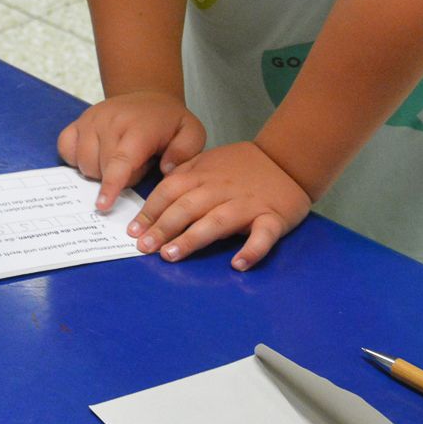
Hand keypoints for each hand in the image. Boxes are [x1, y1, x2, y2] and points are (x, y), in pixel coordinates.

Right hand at [57, 91, 205, 210]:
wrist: (148, 95)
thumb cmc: (168, 122)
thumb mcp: (191, 133)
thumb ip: (184, 153)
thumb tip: (166, 170)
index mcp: (138, 127)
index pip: (120, 160)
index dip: (111, 184)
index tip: (103, 205)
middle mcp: (110, 121)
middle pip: (100, 168)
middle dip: (118, 179)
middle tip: (138, 165)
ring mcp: (90, 120)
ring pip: (83, 163)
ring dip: (99, 171)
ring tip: (120, 160)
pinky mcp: (78, 122)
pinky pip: (66, 149)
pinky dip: (76, 159)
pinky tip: (95, 156)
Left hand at [128, 141, 310, 270]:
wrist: (288, 160)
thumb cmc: (244, 166)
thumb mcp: (208, 161)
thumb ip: (184, 175)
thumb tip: (156, 195)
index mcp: (203, 175)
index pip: (170, 191)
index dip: (150, 211)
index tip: (134, 231)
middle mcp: (221, 189)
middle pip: (187, 207)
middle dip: (163, 227)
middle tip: (144, 247)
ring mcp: (247, 204)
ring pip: (217, 221)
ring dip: (193, 239)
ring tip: (171, 255)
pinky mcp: (273, 218)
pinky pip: (263, 235)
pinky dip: (252, 249)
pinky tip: (238, 264)